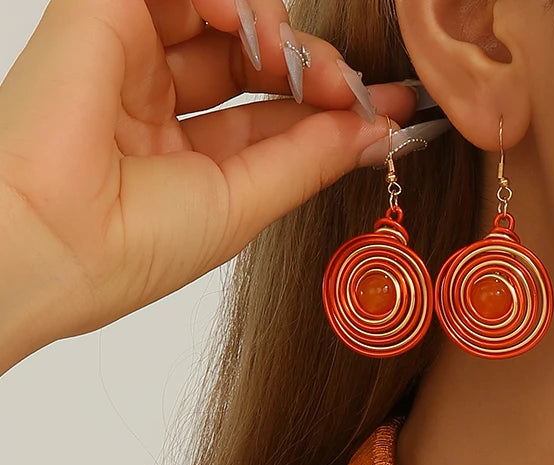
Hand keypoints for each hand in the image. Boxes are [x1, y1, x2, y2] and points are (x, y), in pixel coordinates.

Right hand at [0, 0, 422, 348]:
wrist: (56, 242)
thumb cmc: (132, 246)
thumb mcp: (243, 203)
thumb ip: (308, 161)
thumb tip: (374, 135)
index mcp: (185, 155)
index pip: (273, 114)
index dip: (332, 108)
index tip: (390, 109)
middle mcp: (157, 103)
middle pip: (254, 60)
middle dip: (313, 68)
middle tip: (353, 86)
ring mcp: (127, 57)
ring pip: (221, 16)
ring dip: (277, 32)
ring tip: (299, 60)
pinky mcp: (99, 16)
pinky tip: (254, 27)